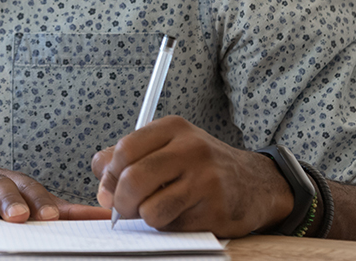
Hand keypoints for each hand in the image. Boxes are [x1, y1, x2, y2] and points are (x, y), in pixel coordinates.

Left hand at [91, 116, 293, 236]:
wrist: (255, 184)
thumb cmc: (199, 167)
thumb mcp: (166, 149)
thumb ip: (128, 160)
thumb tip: (101, 183)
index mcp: (172, 128)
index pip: (124, 150)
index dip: (108, 175)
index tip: (108, 189)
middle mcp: (190, 149)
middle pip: (133, 178)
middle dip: (120, 201)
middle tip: (123, 209)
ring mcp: (205, 179)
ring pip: (150, 208)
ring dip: (144, 217)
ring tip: (154, 211)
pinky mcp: (215, 209)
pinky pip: (172, 225)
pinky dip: (166, 226)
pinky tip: (179, 216)